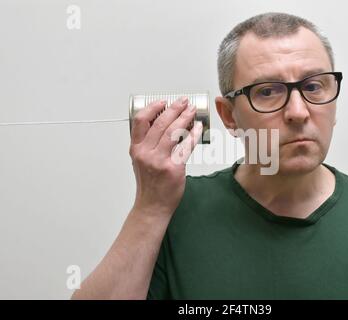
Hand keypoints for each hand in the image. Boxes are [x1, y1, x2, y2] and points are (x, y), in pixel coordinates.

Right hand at [129, 97, 202, 215]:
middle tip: (183, 101)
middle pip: (160, 123)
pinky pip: (186, 146)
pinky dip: (194, 134)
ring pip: (173, 132)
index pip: (140, 121)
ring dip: (185, 117)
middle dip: (174, 109)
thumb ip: (148, 144)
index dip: (152, 107)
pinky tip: (198, 127)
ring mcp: (159, 160)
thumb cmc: (149, 184)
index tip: (162, 101)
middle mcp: (146, 153)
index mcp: (136, 149)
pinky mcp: (174, 168)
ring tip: (192, 110)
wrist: (152, 206)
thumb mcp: (141, 161)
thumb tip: (164, 124)